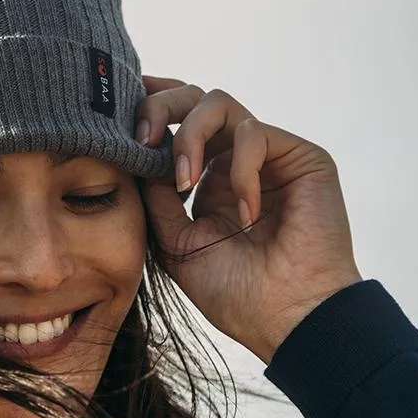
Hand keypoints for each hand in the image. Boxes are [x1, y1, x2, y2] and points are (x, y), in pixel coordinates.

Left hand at [136, 77, 362, 363]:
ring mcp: (268, 157)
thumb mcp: (175, 242)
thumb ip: (155, 196)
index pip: (175, 126)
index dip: (148, 110)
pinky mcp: (302, 157)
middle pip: (193, 99)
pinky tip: (245, 215)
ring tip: (184, 183)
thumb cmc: (233, 292)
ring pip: (218, 104)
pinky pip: (255, 134)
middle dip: (159, 108)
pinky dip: (240, 170)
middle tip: (140, 138)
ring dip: (190, 137)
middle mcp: (234, 161)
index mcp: (206, 180)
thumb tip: (134, 152)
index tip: (115, 114)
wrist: (284, 317)